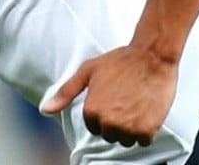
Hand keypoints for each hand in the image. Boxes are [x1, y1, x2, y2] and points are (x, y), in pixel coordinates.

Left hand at [41, 45, 178, 147]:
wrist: (152, 56)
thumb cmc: (121, 60)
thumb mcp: (88, 71)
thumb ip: (66, 92)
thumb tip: (45, 110)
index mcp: (91, 110)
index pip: (94, 127)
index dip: (105, 112)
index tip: (114, 98)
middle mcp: (107, 122)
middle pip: (110, 135)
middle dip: (117, 122)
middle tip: (127, 100)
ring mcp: (127, 128)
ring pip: (127, 140)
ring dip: (132, 128)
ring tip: (137, 105)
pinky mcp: (146, 130)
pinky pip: (144, 141)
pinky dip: (147, 130)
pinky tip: (147, 111)